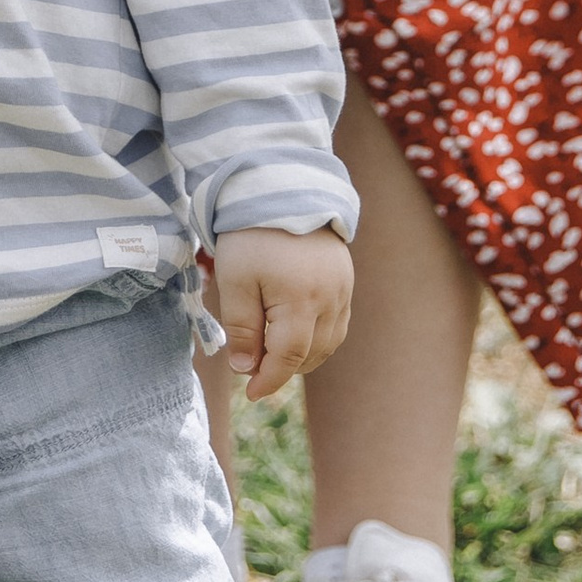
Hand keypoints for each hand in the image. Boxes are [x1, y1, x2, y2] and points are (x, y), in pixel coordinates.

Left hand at [209, 226, 352, 400]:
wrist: (283, 187)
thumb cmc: (252, 235)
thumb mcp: (236, 281)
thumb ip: (242, 327)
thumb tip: (245, 368)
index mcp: (300, 301)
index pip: (288, 357)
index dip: (269, 380)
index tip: (250, 394)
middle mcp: (329, 299)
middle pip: (311, 354)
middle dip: (283, 369)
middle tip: (255, 370)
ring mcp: (343, 289)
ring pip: (329, 342)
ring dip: (304, 357)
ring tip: (273, 355)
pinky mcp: (346, 280)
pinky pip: (338, 323)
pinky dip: (319, 339)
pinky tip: (297, 336)